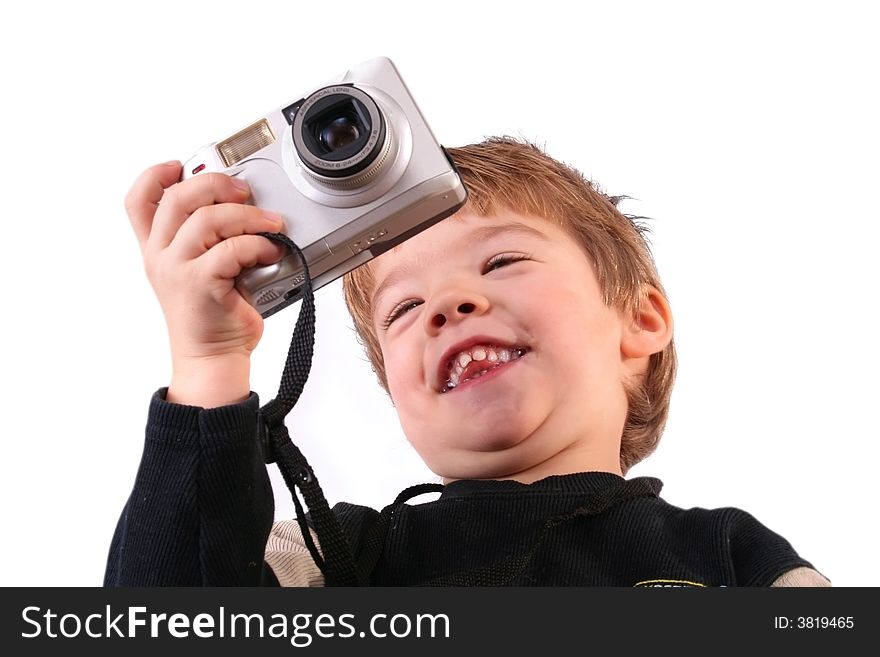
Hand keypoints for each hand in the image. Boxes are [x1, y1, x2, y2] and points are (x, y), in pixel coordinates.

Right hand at [125, 161, 286, 405]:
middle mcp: (160, 256)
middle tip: (245, 192)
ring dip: (248, 215)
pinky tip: (271, 252)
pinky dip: (258, 245)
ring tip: (272, 224)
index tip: (179, 165)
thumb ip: (208, 240)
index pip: (139, 201)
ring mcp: (177, 270)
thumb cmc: (215, 315)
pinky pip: (232, 249)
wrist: (212, 359)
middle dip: (216, 184)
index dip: (155, 175)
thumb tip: (242, 205)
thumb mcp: (201, 270)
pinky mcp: (201, 284)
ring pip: (208, 219)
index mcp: (157, 249)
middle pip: (177, 197)